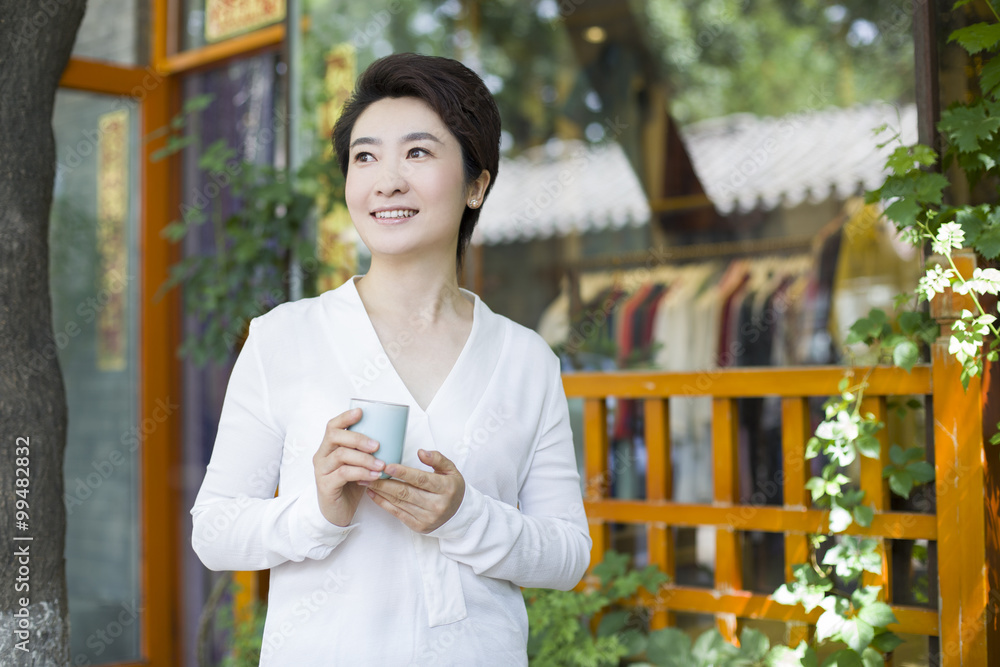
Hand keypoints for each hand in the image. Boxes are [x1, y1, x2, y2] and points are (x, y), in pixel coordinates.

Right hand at [312, 408, 386, 526]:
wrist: (337, 513)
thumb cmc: (351, 485)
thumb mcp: (359, 465)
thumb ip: (367, 452)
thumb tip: (393, 437)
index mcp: (329, 447)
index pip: (332, 426)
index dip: (345, 417)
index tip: (361, 412)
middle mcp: (322, 456)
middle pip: (335, 436)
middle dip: (358, 438)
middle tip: (377, 445)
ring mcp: (321, 470)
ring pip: (341, 455)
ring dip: (364, 458)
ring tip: (381, 464)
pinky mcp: (325, 485)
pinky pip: (343, 474)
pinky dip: (361, 473)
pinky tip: (374, 476)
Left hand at [363, 449, 465, 532]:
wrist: (457, 514)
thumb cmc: (451, 487)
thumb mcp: (450, 470)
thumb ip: (437, 459)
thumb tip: (421, 452)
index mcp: (446, 488)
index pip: (421, 480)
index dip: (403, 473)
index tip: (387, 465)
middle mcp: (437, 505)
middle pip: (406, 492)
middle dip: (385, 483)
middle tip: (368, 473)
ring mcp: (427, 518)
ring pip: (399, 503)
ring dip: (381, 492)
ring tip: (366, 481)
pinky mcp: (418, 526)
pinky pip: (397, 513)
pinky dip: (383, 503)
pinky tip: (373, 494)